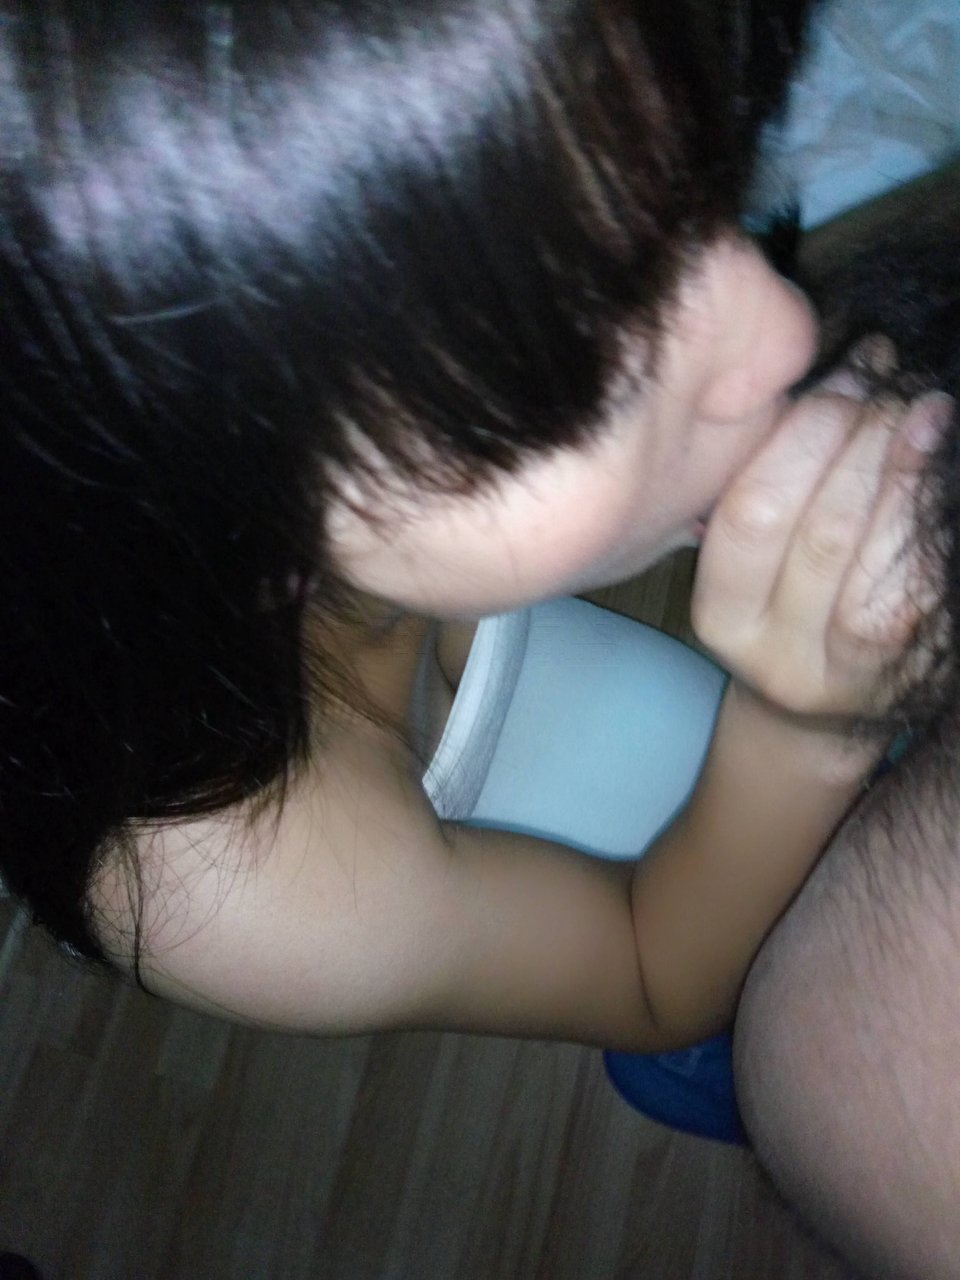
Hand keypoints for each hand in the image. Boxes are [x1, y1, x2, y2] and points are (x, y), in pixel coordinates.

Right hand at [692, 390, 951, 723]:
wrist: (827, 707)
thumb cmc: (791, 607)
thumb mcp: (756, 560)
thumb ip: (770, 485)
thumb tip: (829, 383)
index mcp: (720, 613)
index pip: (749, 514)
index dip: (800, 434)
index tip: (841, 372)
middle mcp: (772, 652)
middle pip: (817, 530)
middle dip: (856, 441)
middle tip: (887, 381)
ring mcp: (841, 671)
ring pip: (872, 557)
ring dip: (902, 470)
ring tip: (924, 412)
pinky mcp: (902, 668)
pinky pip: (918, 582)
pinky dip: (925, 515)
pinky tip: (939, 470)